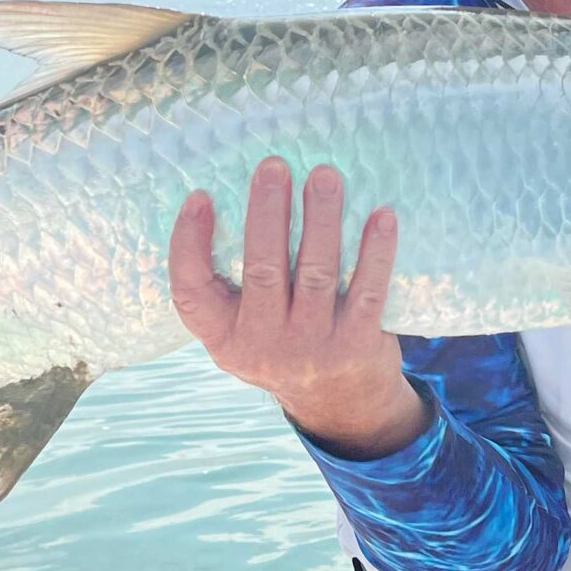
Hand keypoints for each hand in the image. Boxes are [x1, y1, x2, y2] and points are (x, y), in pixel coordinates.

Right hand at [167, 158, 424, 457]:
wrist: (340, 404)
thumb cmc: (282, 343)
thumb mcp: (242, 330)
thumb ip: (231, 285)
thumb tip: (235, 199)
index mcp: (225, 337)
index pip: (190, 291)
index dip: (189, 243)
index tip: (200, 197)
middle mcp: (263, 344)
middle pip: (262, 270)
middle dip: (268, 213)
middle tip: (274, 166)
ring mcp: (312, 346)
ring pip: (315, 274)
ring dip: (321, 220)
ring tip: (324, 176)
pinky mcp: (357, 344)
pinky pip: (367, 291)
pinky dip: (375, 252)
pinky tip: (381, 216)